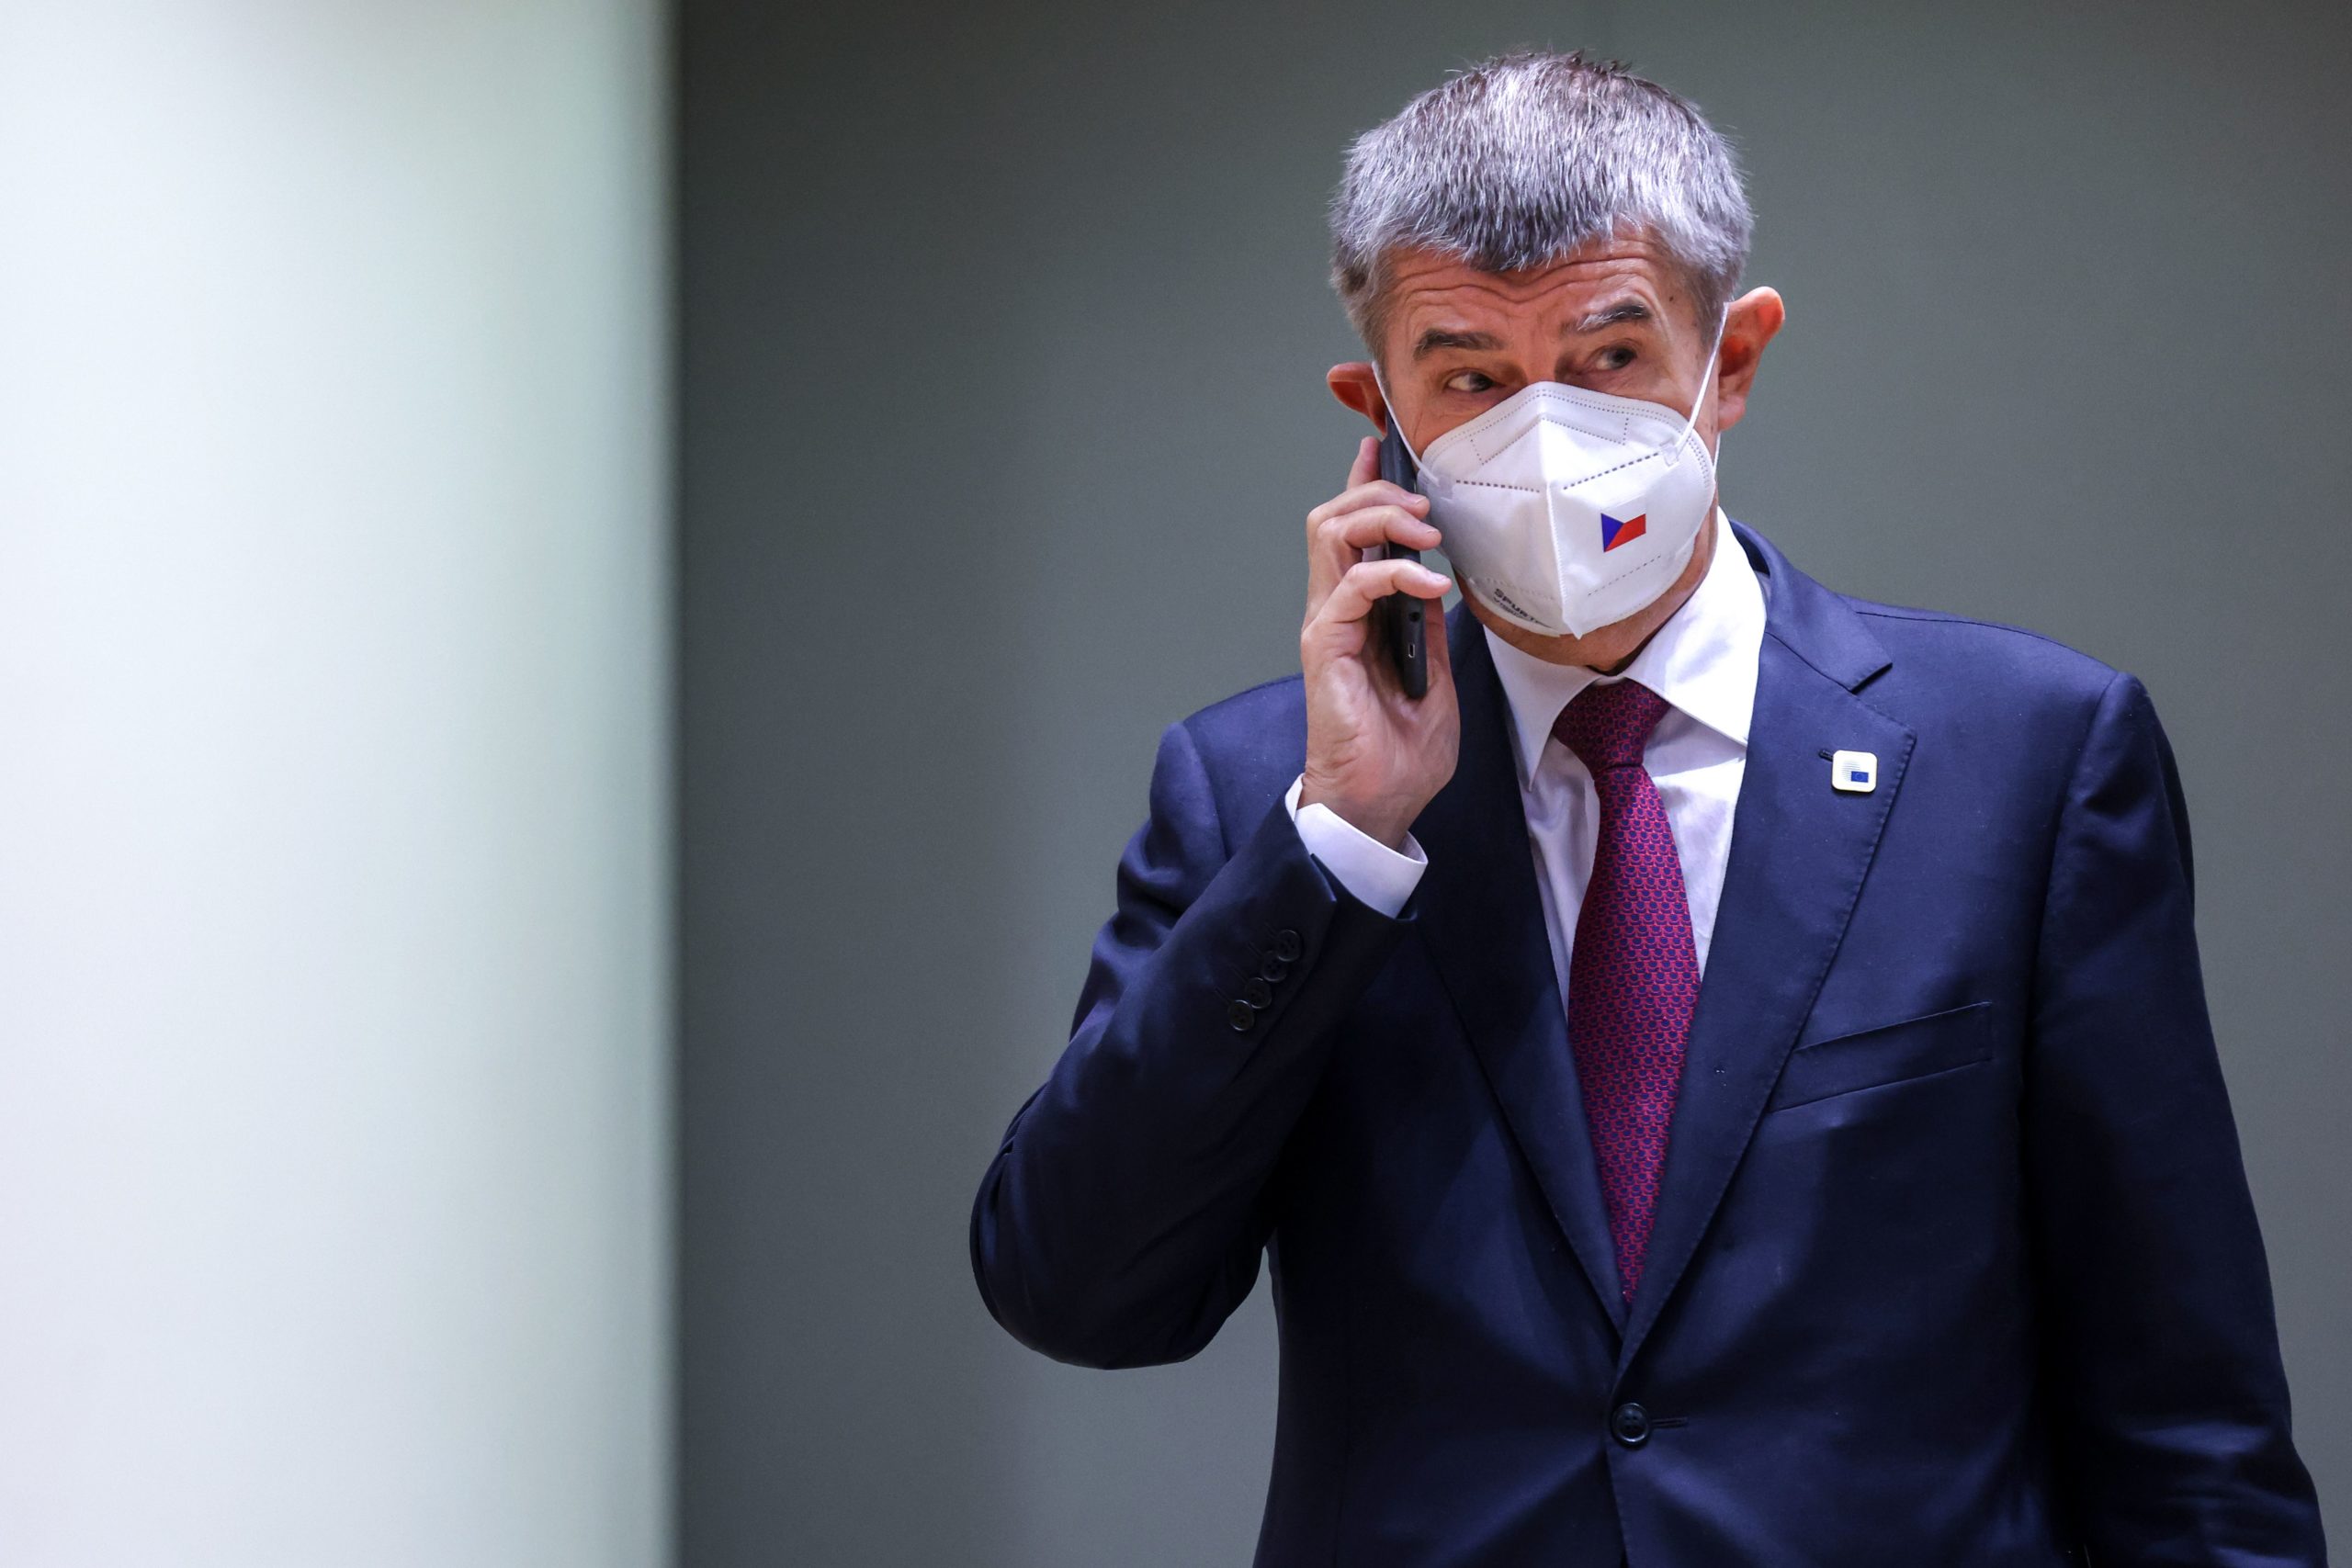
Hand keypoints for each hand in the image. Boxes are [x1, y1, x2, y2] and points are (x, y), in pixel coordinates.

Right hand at [1298, 434, 1459, 849]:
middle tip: (1426, 505)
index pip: (1350, 532)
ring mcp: (1326, 624)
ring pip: (1331, 533)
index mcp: (1357, 614)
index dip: (1365, 486)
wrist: (1378, 804)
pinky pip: (1354, 584)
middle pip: (1333, 517)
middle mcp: (1334, 610)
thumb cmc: (1400, 754)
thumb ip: (1428, 626)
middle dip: (1379, 494)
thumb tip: (1437, 581)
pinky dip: (1396, 572)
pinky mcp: (1325, 644)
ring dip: (1382, 519)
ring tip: (1426, 532)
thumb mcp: (1434, 674)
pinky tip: (1432, 585)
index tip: (1384, 452)